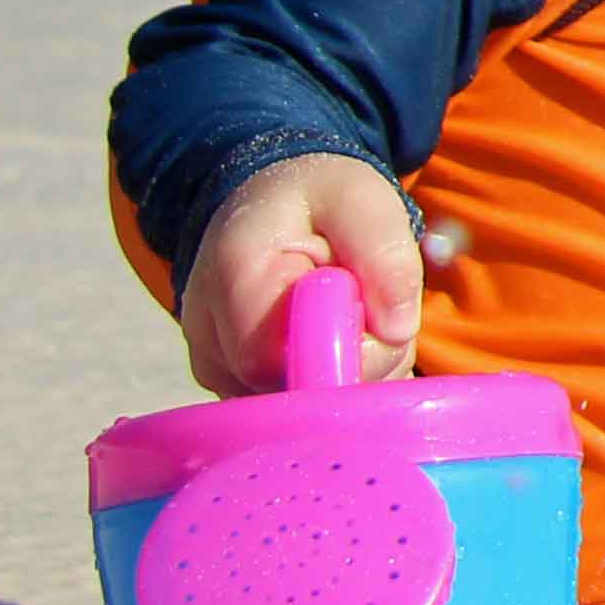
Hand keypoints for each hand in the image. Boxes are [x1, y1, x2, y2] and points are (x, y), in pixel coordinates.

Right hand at [177, 153, 429, 394]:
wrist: (266, 200)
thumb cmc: (316, 198)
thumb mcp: (361, 199)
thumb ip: (384, 253)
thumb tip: (396, 328)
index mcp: (234, 272)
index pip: (280, 356)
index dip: (344, 348)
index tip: (372, 309)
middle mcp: (207, 329)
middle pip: (293, 389)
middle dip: (357, 360)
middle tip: (372, 305)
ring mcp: (215, 364)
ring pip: (300, 404)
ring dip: (350, 370)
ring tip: (349, 312)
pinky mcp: (232, 385)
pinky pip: (294, 406)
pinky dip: (332, 378)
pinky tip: (335, 336)